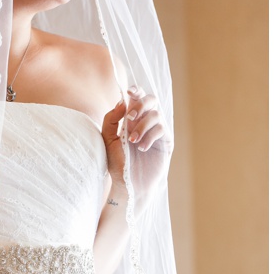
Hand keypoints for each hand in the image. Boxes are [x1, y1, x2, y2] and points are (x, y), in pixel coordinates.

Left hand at [102, 85, 171, 210]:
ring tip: (132, 141)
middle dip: (140, 105)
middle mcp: (145, 122)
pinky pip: (161, 129)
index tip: (129, 91)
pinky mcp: (165, 142)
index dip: (136, 90)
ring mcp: (157, 131)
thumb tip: (121, 102)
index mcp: (131, 120)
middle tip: (129, 118)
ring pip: (155, 114)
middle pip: (150, 100)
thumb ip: (111, 120)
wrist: (127, 183)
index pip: (137, 98)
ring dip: (142, 126)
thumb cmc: (117, 163)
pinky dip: (150, 136)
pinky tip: (141, 148)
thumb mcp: (108, 140)